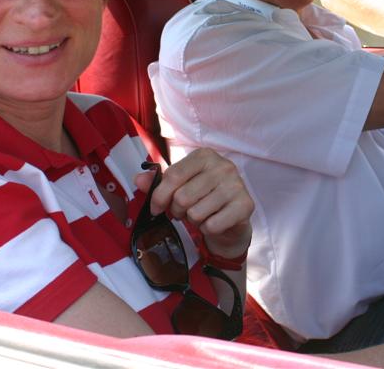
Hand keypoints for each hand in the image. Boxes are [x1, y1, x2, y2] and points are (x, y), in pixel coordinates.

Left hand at [134, 148, 252, 259]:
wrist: (231, 219)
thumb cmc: (202, 198)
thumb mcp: (179, 187)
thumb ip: (158, 182)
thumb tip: (138, 180)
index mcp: (204, 156)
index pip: (173, 176)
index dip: (159, 196)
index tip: (155, 208)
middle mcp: (223, 166)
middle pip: (183, 197)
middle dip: (178, 211)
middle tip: (185, 212)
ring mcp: (236, 184)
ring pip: (196, 213)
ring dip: (194, 220)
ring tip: (201, 215)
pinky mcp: (246, 205)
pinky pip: (212, 225)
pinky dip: (208, 229)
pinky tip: (214, 222)